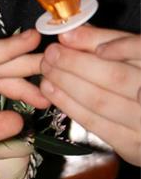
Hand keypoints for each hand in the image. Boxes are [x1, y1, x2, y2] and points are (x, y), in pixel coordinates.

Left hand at [40, 25, 140, 166]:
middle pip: (114, 77)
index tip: (65, 36)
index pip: (133, 49)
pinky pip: (96, 124)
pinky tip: (52, 91)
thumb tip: (70, 33)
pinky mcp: (132, 145)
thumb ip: (107, 39)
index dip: (95, 41)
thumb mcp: (133, 54)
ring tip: (47, 69)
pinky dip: (70, 105)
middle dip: (75, 63)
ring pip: (101, 101)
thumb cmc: (139, 76)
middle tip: (51, 53)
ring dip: (67, 83)